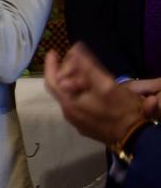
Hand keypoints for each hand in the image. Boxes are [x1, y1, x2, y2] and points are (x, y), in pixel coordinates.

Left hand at [44, 44, 158, 144]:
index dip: (50, 65)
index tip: (54, 52)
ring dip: (75, 83)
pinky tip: (93, 90)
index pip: (51, 81)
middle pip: (61, 89)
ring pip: (71, 98)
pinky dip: (81, 94)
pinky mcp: (88, 127)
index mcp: (69, 104)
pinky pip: (79, 106)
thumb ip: (88, 67)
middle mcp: (69, 114)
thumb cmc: (121, 110)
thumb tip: (75, 49)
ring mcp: (78, 123)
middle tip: (76, 61)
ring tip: (86, 73)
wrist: (135, 138)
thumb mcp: (106, 85)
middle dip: (66, 72)